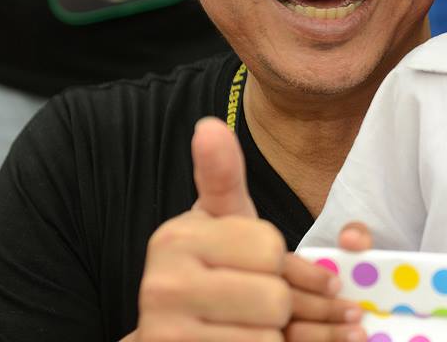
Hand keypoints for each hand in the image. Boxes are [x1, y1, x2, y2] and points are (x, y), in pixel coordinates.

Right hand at [132, 118, 365, 341]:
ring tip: (255, 327)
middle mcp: (162, 284)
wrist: (170, 334)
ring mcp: (166, 332)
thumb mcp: (221, 220)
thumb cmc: (212, 270)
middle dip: (282, 304)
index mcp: (177, 236)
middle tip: (266, 303)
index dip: (284, 263)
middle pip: (274, 298)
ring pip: (268, 337)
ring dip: (274, 336)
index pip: (270, 248)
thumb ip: (222, 174)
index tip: (271, 267)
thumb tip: (209, 126)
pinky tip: (245, 341)